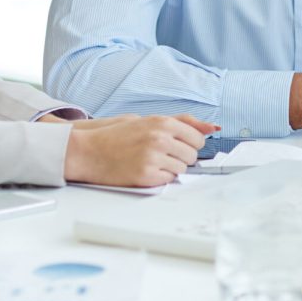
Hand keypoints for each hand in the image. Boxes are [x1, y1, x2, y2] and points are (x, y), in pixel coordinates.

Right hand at [63, 114, 215, 186]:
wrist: (89, 150)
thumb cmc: (117, 135)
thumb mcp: (149, 120)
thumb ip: (182, 122)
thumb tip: (212, 127)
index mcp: (163, 123)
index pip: (197, 138)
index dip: (190, 144)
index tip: (180, 146)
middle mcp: (160, 139)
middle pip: (192, 156)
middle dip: (181, 157)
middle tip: (163, 155)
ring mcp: (153, 157)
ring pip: (182, 170)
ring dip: (171, 168)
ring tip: (152, 162)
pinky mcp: (146, 176)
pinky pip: (168, 180)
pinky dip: (161, 178)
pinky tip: (147, 170)